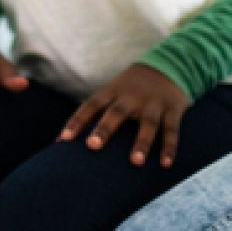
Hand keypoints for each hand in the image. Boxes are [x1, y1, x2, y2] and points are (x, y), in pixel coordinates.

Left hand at [58, 64, 188, 167]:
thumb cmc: (129, 89)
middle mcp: (132, 97)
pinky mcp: (173, 110)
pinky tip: (165, 164)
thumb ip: (90, 115)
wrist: (167, 66)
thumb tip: (59, 142)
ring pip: (148, 124)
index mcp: (112, 92)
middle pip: (116, 113)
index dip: (76, 121)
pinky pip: (172, 130)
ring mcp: (153, 104)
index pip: (91, 106)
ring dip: (142, 143)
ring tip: (135, 162)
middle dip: (104, 129)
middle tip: (92, 146)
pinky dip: (169, 147)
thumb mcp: (111, 93)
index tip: (63, 140)